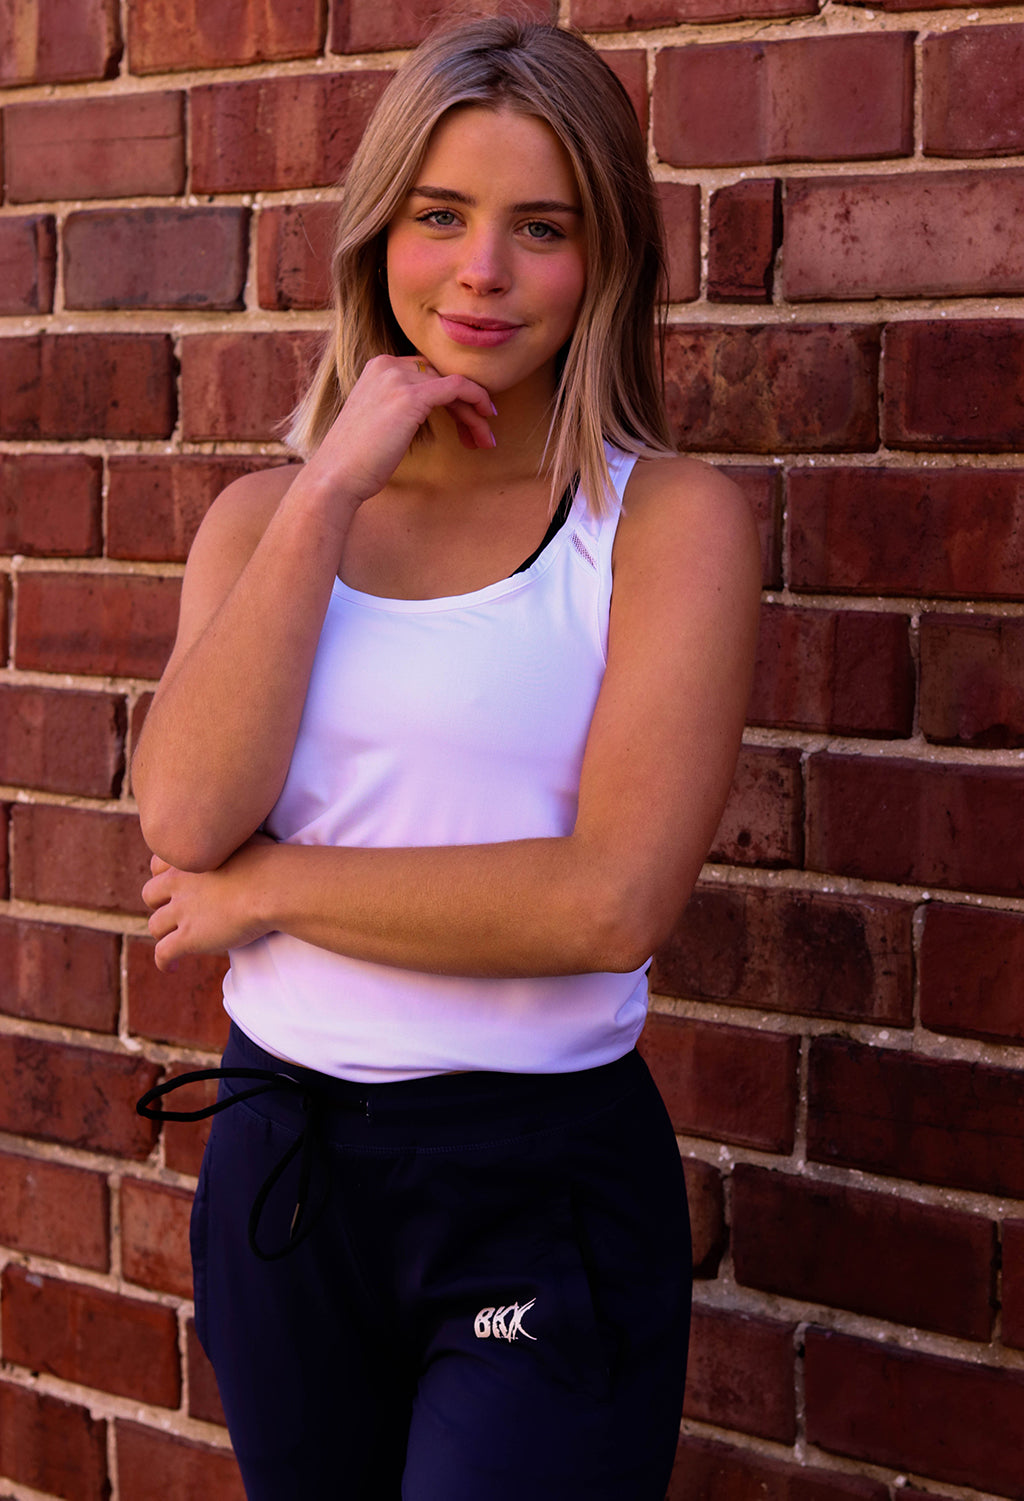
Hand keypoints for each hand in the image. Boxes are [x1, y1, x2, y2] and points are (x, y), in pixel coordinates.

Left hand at [142, 834, 275, 972]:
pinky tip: (171, 968)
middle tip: (177, 914)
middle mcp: (179, 882)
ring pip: (155, 925)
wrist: (270, 887)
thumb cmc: (268, 861)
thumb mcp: (243, 838)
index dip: (164, 875)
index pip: (158, 864)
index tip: (176, 885)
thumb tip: (241, 837)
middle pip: (150, 894)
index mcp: (190, 858)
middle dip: (159, 904)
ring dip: (163, 934)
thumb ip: (230, 840)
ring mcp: (181, 911)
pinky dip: (164, 962)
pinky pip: (163, 952)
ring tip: (175, 942)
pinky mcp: (188, 937)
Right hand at [303, 354, 496, 508]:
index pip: (427, 372)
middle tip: (481, 435)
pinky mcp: (411, 397)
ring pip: (453, 385)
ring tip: (485, 440)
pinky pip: (457, 387)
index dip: (452, 396)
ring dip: (475, 412)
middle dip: (466, 405)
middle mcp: (387, 366)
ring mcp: (398, 378)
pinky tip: (486, 419)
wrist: (335, 476)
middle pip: (442, 377)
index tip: (466, 424)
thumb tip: (425, 413)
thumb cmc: (357, 460)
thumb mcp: (379, 421)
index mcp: (378, 368)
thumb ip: (399, 407)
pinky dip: (477, 399)